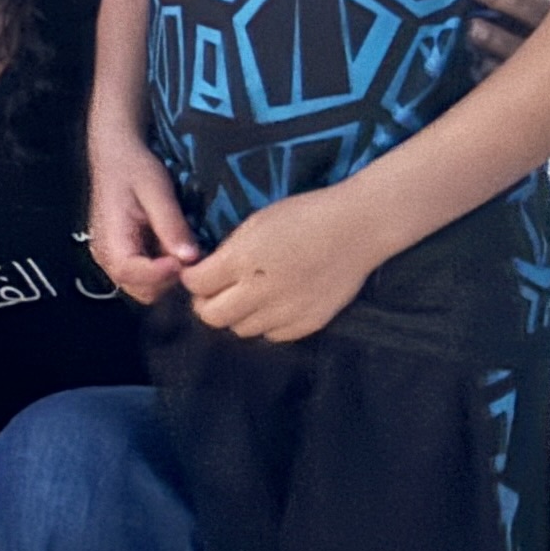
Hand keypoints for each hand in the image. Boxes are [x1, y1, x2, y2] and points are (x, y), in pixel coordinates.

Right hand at [86, 137, 199, 303]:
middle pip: (142, 290)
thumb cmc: (135, 168)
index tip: (186, 260)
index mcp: (110, 239)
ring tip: (179, 244)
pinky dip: (162, 268)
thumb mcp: (157, 191)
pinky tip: (170, 244)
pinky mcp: (122, 258)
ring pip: (146, 288)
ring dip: (168, 274)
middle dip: (169, 277)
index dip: (161, 274)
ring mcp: (113, 260)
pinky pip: (145, 277)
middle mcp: (106, 257)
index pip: (132, 274)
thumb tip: (191, 258)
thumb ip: (171, 225)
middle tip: (187, 250)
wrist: (116, 155)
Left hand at [183, 184, 378, 343]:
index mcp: (243, 260)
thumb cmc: (305, 215)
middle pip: (213, 316)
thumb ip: (230, 250)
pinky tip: (273, 306)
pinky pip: (273, 335)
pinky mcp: (309, 323)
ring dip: (237, 315)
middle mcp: (261, 291)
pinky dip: (266, 324)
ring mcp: (286, 311)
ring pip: (242, 329)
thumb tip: (206, 270)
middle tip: (213, 292)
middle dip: (206, 304)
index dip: (192, 279)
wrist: (357, 228)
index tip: (196, 274)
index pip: (198, 284)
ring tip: (246, 298)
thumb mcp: (257, 221)